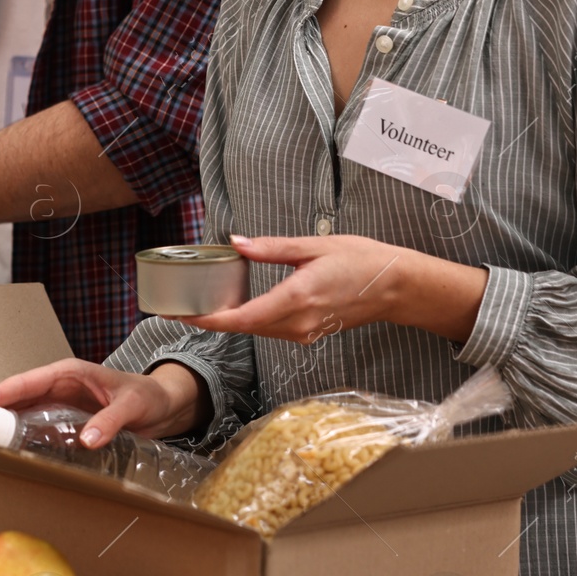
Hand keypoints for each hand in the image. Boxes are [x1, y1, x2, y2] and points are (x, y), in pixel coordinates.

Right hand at [0, 359, 205, 446]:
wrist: (161, 406)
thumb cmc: (147, 396)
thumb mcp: (132, 405)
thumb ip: (110, 421)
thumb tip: (87, 439)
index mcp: (69, 373)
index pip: (27, 381)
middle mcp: (59, 386)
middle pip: (16, 396)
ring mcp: (59, 403)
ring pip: (20, 411)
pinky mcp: (63, 419)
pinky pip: (34, 425)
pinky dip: (17, 434)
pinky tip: (2, 445)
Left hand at [180, 234, 486, 343]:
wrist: (397, 286)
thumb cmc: (362, 260)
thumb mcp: (314, 246)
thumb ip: (272, 248)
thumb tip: (235, 242)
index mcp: (296, 299)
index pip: (240, 318)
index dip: (206, 318)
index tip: (179, 312)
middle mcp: (297, 322)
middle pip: (242, 327)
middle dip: (210, 317)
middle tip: (181, 302)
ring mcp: (303, 332)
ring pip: (255, 330)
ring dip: (229, 319)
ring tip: (202, 301)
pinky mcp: (308, 333)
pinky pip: (270, 329)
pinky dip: (250, 319)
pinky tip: (238, 303)